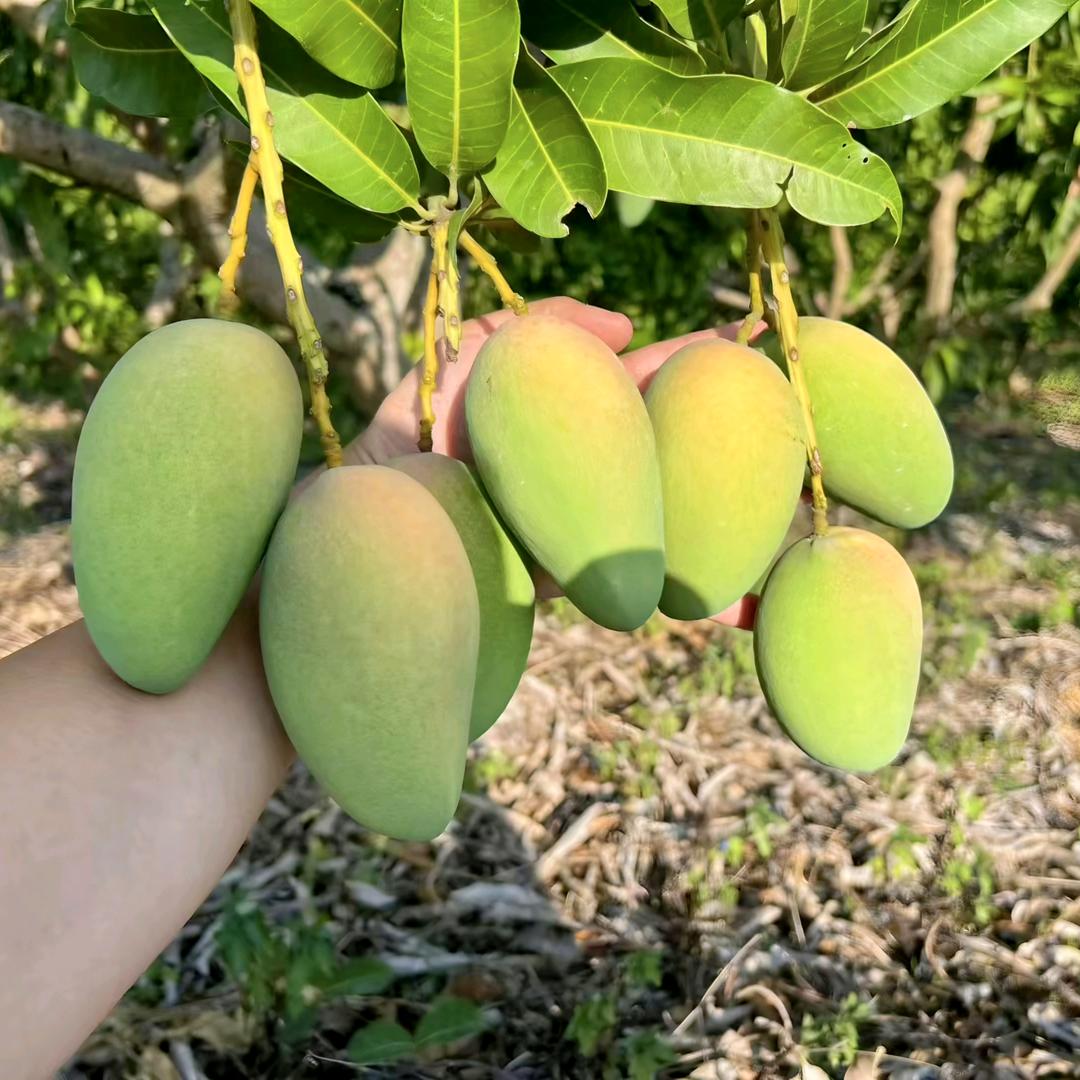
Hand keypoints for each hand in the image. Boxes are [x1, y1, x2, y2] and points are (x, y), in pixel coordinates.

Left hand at [349, 297, 759, 629]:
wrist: (382, 534)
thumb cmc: (409, 438)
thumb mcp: (467, 358)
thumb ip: (535, 326)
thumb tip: (623, 326)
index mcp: (564, 410)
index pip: (645, 380)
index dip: (696, 363)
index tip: (746, 344)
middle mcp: (583, 464)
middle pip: (673, 444)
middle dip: (732, 432)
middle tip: (799, 415)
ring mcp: (587, 521)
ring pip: (676, 510)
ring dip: (738, 513)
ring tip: (801, 508)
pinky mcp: (581, 578)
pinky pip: (650, 576)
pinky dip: (706, 594)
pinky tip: (756, 607)